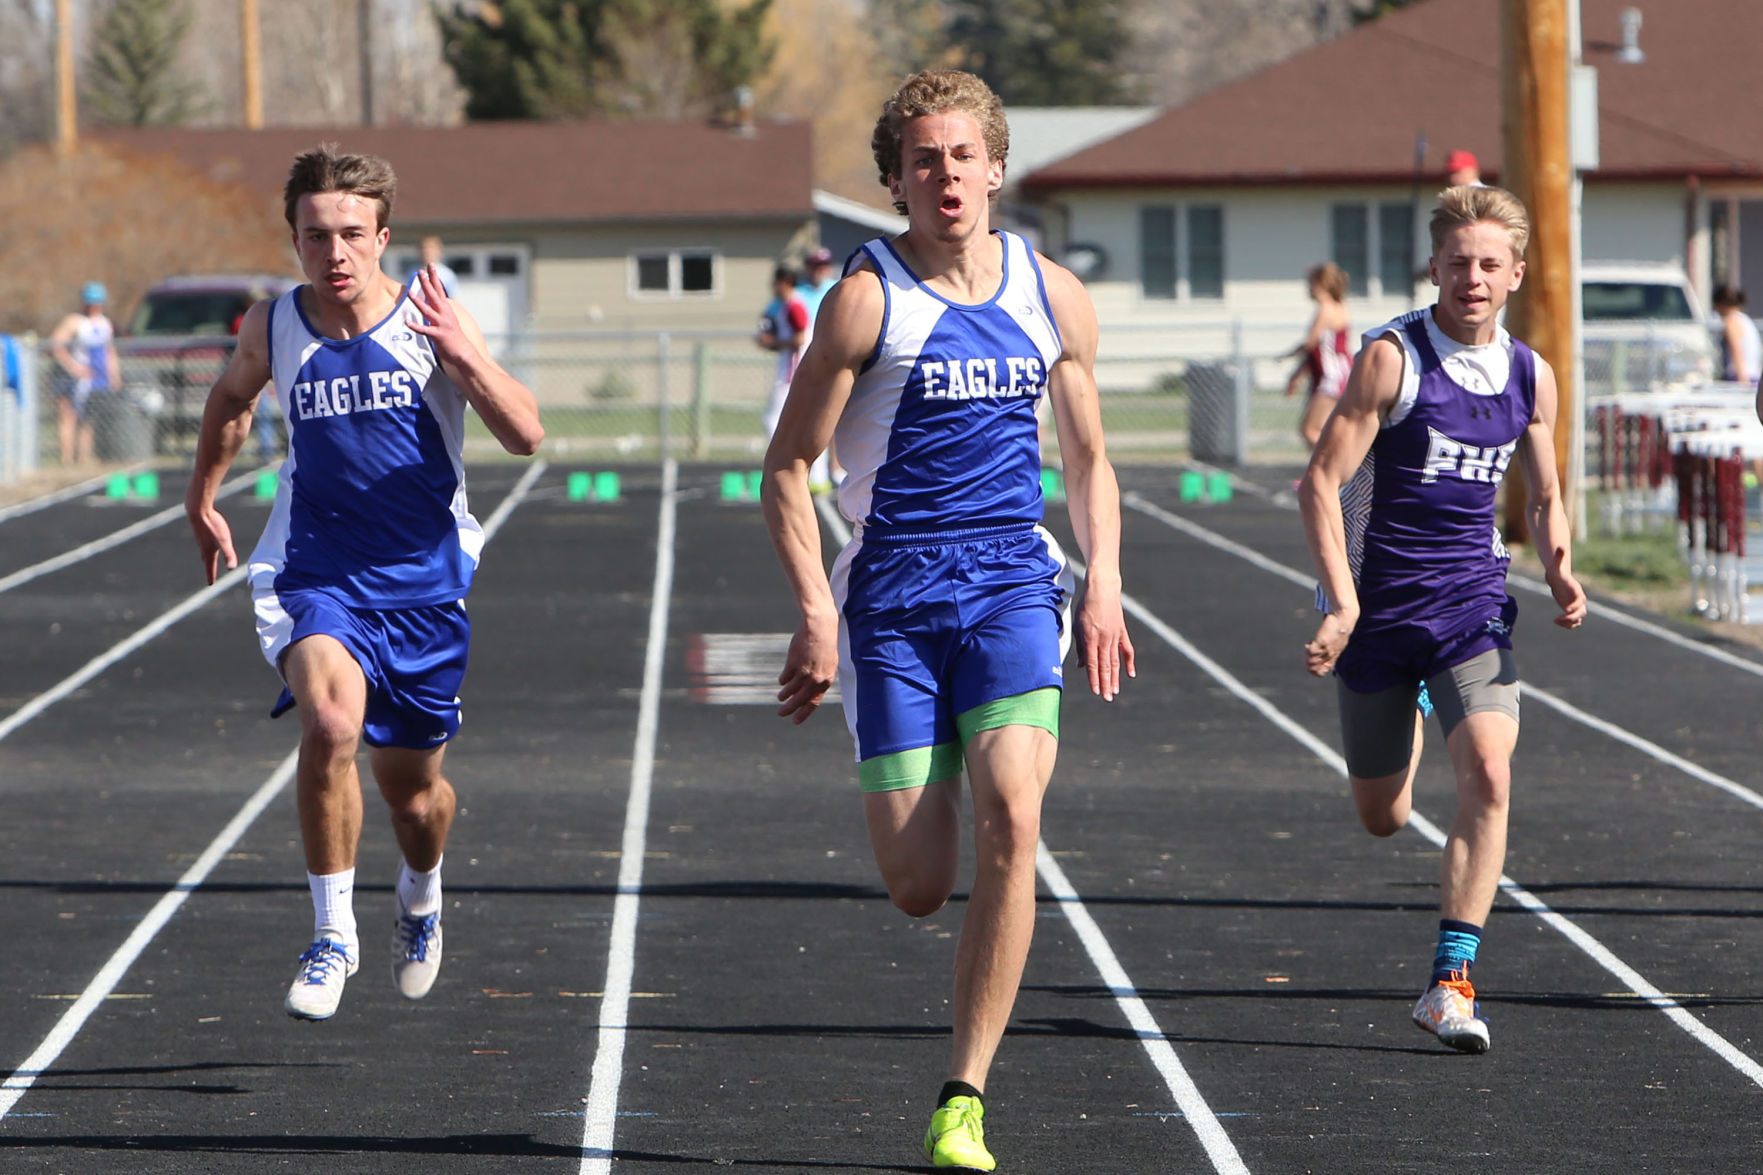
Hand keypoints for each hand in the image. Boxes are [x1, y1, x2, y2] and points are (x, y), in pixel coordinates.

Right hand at [186, 502, 236, 585]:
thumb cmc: (212, 525)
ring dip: (206, 557)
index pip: (210, 567)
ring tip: (207, 560)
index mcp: (209, 550)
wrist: (198, 509)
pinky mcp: (200, 529)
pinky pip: (202, 541)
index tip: (210, 584)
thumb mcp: (225, 541)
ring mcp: (200, 538)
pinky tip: (205, 541)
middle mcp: (203, 546)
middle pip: (206, 560)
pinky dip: (204, 546)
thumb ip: (228, 554)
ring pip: (203, 550)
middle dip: (208, 568)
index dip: (211, 575)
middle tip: (210, 575)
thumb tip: (231, 568)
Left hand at [405, 265, 472, 367]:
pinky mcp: (438, 335)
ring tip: (409, 293)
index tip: (430, 266)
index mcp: (446, 309)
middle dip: (426, 283)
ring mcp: (441, 324)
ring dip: (418, 302)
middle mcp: (444, 314)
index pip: (439, 289)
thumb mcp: (447, 319)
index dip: (434, 277)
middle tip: (419, 272)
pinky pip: (425, 330)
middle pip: (434, 295)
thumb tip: (431, 301)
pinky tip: (407, 322)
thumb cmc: (453, 336)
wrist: (463, 352)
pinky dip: (416, 326)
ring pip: (427, 311)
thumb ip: (439, 309)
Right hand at [776, 613, 838, 723]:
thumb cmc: (825, 645)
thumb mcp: (828, 664)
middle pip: (800, 700)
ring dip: (784, 695)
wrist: (820, 628)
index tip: (795, 721)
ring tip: (780, 698)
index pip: (814, 702)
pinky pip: (785, 678)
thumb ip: (820, 679)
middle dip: (789, 709)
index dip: (804, 713)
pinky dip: (783, 681)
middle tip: (781, 713)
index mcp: (826, 680)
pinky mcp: (793, 664)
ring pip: (790, 690)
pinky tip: (782, 681)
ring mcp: (804, 672)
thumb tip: (809, 693)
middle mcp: (815, 679)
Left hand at [1075, 584, 1135, 700]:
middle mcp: (1103, 639)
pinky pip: (1127, 650)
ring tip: (1115, 691)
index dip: (1094, 678)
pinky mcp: (1122, 632)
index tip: (1096, 691)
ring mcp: (1115, 636)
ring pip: (1115, 661)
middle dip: (1105, 683)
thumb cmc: (1086, 606)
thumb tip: (1081, 666)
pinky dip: (1129, 663)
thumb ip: (1080, 647)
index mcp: (1090, 637)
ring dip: (1115, 678)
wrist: (1103, 589)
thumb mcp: (1077, 625)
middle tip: (1107, 698)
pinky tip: (1130, 675)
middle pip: (1105, 666)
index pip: (1092, 663)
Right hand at [1304, 612, 1352, 676]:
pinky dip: (1307, 648)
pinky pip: (1310, 652)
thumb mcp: (1340, 642)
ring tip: (1309, 646)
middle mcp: (1330, 655)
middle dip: (1308, 663)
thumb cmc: (1342, 628)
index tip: (1313, 659)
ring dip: (1307, 655)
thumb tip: (1330, 652)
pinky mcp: (1321, 642)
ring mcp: (1326, 650)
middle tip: (1308, 653)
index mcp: (1334, 656)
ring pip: (1311, 662)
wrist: (1344, 619)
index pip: (1322, 672)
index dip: (1314, 669)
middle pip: (1314, 669)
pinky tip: (1309, 642)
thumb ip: (1334, 649)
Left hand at [1548, 546, 1586, 628]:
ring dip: (1569, 623)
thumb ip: (1558, 557)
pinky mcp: (1570, 610)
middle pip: (1581, 612)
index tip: (1567, 610)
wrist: (1558, 576)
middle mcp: (1577, 599)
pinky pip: (1573, 621)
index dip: (1575, 605)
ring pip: (1578, 619)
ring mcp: (1574, 605)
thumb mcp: (1556, 565)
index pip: (1580, 600)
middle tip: (1558, 619)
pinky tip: (1556, 621)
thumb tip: (1560, 546)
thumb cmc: (1557, 571)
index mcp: (1575, 590)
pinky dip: (1567, 624)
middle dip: (1572, 618)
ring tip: (1556, 621)